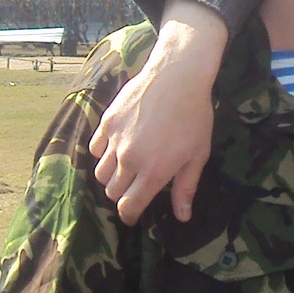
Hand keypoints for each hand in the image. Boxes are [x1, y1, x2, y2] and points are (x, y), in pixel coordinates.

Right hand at [89, 0, 226, 224]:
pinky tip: (117, 146)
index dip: (129, 215)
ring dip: (112, 176)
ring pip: (101, 173)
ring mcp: (115, 140)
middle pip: (112, 191)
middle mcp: (129, 160)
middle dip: (122, 194)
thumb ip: (186, 187)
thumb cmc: (194, 116)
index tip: (132, 215)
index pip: (129, 206)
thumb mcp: (198, 154)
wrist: (178, 76)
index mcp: (154, 172)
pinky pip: (95, 148)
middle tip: (135, 186)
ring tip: (126, 167)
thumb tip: (182, 217)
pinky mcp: (107, 122)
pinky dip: (103, 153)